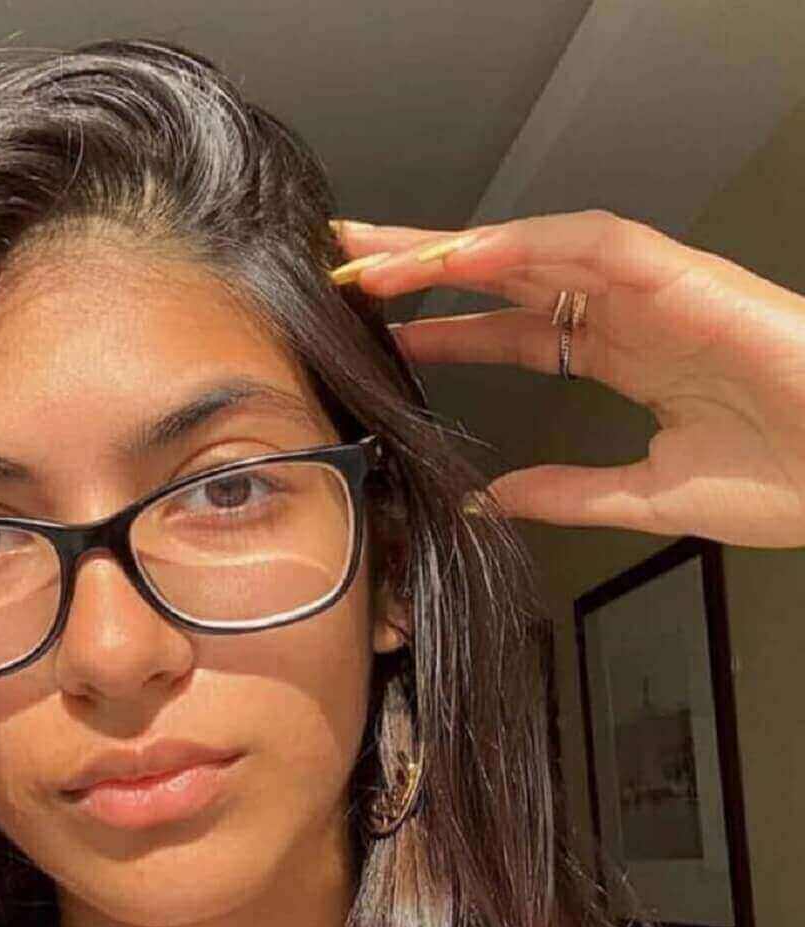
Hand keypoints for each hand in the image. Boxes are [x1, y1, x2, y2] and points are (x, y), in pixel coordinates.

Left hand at [332, 209, 804, 548]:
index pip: (513, 331)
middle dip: (426, 265)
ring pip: (536, 246)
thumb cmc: (787, 478)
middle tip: (349, 259)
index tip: (379, 331)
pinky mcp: (689, 278)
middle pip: (508, 275)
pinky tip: (462, 254)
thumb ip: (565, 492)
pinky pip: (595, 244)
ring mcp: (658, 290)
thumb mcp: (646, 494)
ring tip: (375, 254)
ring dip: (454, 247)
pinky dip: (527, 243)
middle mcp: (631, 313)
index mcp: (624, 356)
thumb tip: (489, 499)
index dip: (445, 327)